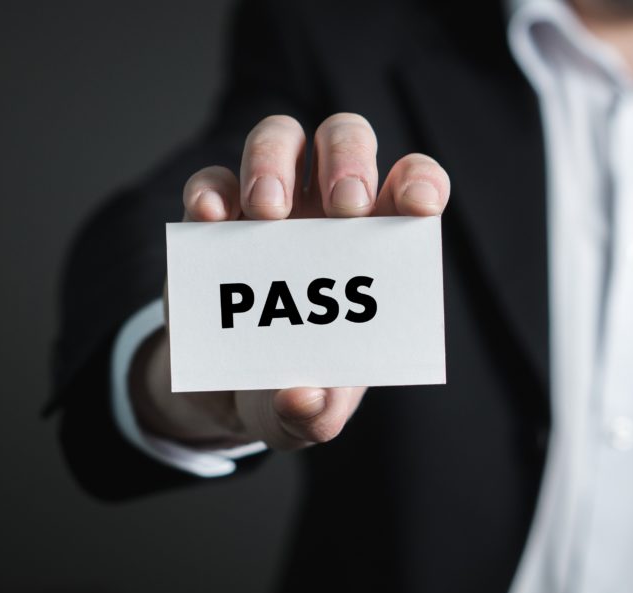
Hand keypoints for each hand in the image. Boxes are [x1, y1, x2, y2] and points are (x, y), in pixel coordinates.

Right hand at [129, 113, 449, 449]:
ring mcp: (270, 208)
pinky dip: (211, 190)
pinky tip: (212, 217)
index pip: (413, 186)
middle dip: (349, 160)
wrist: (229, 393)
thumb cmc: (294, 389)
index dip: (421, 182)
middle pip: (345, 139)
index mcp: (377, 245)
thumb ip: (316, 413)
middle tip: (344, 207)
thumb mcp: (309, 414)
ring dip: (275, 161)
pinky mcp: (214, 220)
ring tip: (269, 213)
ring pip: (280, 138)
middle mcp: (327, 212)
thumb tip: (306, 398)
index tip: (419, 207)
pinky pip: (212, 181)